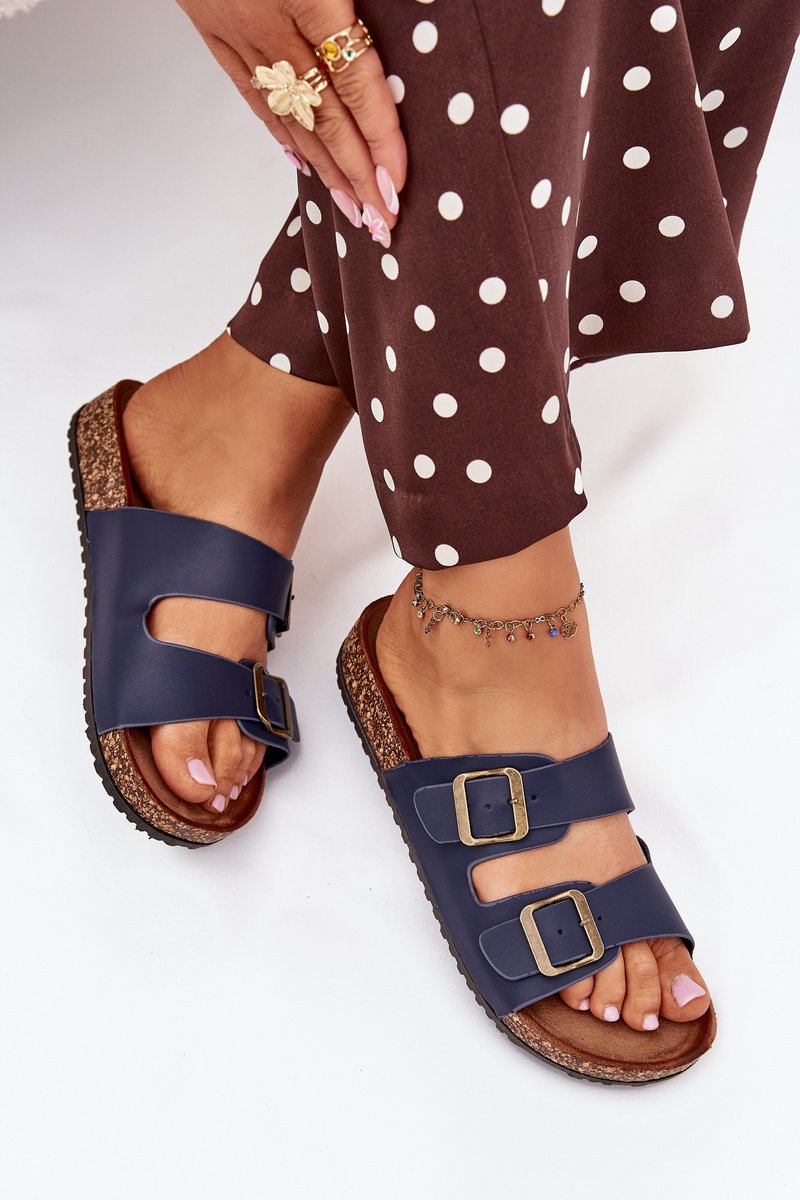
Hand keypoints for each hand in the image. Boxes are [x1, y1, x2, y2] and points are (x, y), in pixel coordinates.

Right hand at [176, 0, 406, 239]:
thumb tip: (410, 14)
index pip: (355, 83)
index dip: (380, 138)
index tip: (397, 183)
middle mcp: (269, 24)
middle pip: (325, 117)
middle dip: (356, 175)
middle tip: (381, 223)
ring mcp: (235, 31)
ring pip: (288, 115)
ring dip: (323, 170)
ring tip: (350, 211)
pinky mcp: (210, 28)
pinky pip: (250, 93)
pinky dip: (280, 133)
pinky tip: (300, 161)